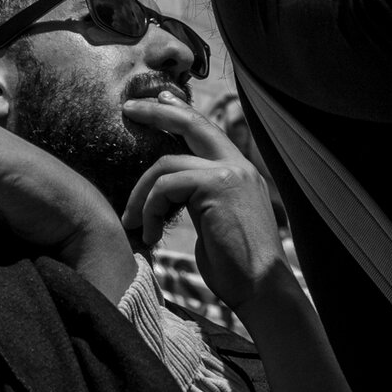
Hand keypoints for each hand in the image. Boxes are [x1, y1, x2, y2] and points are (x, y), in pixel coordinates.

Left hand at [119, 94, 291, 311]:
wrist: (263, 291)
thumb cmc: (237, 269)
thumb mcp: (215, 223)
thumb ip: (198, 200)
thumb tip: (170, 195)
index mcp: (240, 173)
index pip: (207, 131)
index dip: (181, 113)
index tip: (159, 100)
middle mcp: (239, 166)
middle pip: (192, 124)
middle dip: (157, 113)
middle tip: (128, 108)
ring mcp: (230, 173)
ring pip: (166, 165)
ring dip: (141, 194)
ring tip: (132, 221)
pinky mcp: (217, 186)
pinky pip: (166, 186)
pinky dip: (150, 208)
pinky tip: (149, 233)